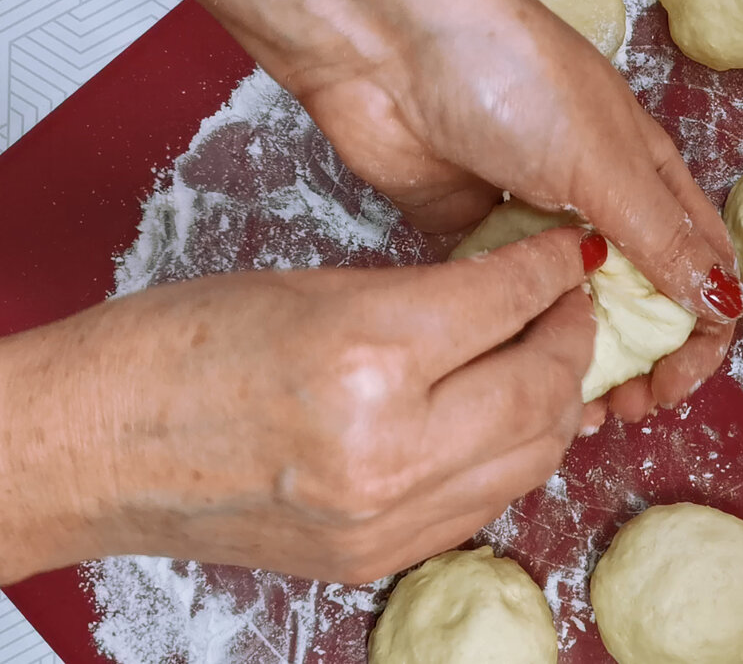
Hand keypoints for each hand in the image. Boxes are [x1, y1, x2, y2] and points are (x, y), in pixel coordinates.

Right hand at [0, 230, 599, 583]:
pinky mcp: (379, 558)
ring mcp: (386, 518)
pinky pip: (486, 502)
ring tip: (544, 359)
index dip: (550, 270)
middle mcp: (388, 449)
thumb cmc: (179, 351)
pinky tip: (500, 418)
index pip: (505, 304)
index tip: (566, 255)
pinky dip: (509, 454)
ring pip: (532, 458)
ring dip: (553, 402)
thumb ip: (426, 299)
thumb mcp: (317, 291)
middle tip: (568, 306)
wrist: (100, 448)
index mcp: (366, 356)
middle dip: (571, 338)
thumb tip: (510, 295)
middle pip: (541, 391)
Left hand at [190, 0, 742, 420]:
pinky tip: (518, 369)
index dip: (700, 333)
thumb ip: (662, 240)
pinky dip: (523, 339)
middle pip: (642, 302)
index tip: (674, 382)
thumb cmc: (512, 75)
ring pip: (576, 311)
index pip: (702, 269)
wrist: (393, 48)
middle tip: (624, 408)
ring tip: (570, 404)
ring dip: (582, 361)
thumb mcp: (604, 163)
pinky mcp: (479, 236)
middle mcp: (602, 205)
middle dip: (644, 362)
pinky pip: (513, 301)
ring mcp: (539, 224)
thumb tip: (722, 303)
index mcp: (649, 179)